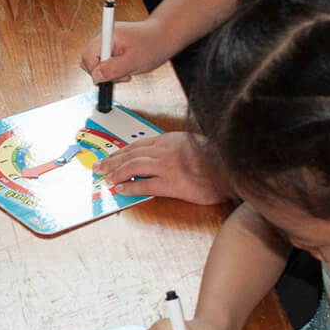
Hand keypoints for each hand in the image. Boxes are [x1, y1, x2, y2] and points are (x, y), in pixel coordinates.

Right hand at [80, 16, 170, 84]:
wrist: (163, 36)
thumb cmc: (153, 44)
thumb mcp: (134, 61)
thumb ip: (113, 69)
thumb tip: (95, 77)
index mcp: (107, 35)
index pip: (87, 56)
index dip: (96, 71)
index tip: (110, 77)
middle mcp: (103, 35)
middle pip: (88, 59)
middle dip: (103, 72)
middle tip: (122, 74)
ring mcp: (105, 40)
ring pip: (95, 62)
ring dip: (108, 71)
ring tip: (126, 70)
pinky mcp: (108, 45)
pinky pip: (102, 61)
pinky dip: (112, 68)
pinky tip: (124, 67)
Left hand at [98, 131, 232, 204]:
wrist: (230, 167)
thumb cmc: (215, 158)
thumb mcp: (191, 144)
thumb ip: (173, 148)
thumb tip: (157, 155)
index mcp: (169, 140)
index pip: (137, 145)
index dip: (120, 152)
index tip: (110, 157)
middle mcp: (164, 151)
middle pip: (130, 154)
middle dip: (112, 161)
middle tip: (98, 167)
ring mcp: (167, 167)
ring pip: (133, 167)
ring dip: (116, 173)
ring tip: (105, 178)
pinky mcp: (172, 184)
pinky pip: (145, 185)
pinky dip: (130, 187)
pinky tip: (120, 189)